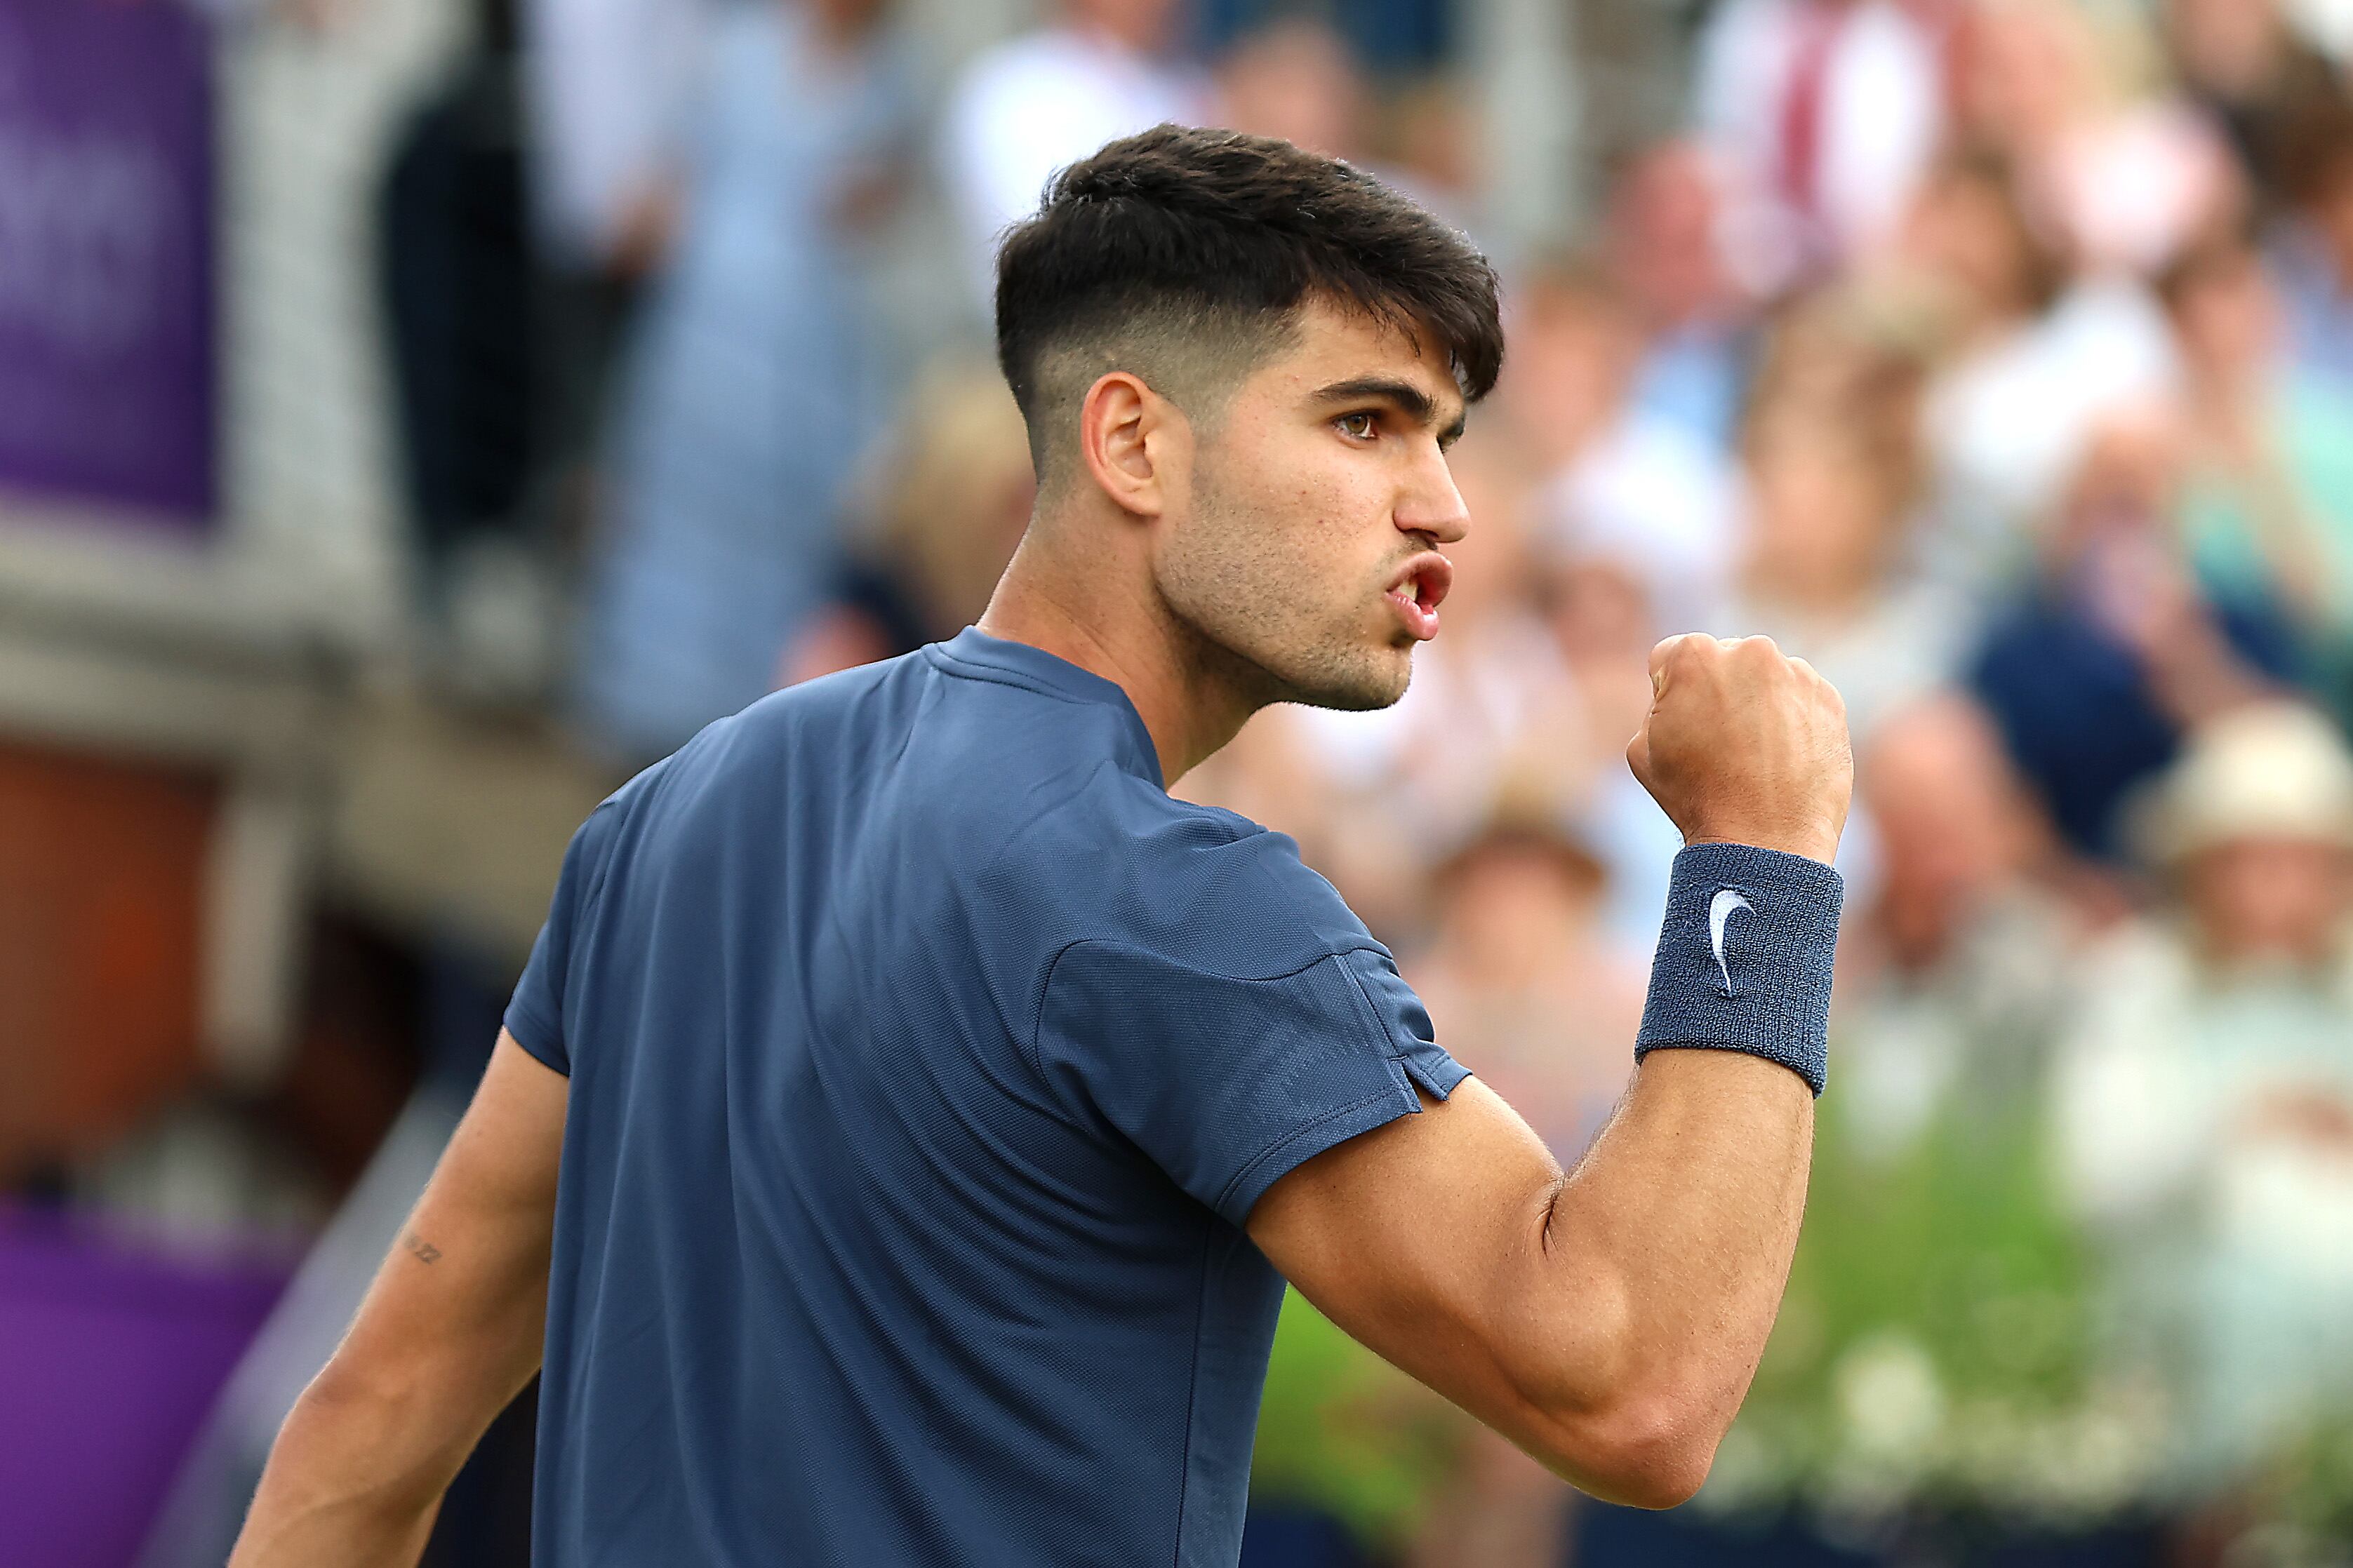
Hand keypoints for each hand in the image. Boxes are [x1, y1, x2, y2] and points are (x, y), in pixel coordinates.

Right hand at [1626, 634, 1851, 865]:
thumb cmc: (1696, 797)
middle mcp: (1749, 650)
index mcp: (1694, 655)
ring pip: (1765, 677)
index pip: (1670, 657)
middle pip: (1723, 659)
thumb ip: (1657, 704)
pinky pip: (1800, 698)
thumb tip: (1680, 695)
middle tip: (1719, 741)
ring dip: (1757, 703)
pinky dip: (1791, 720)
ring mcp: (1796, 672)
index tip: (1681, 724)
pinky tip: (1780, 759)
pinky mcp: (1829, 697)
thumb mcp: (1642, 748)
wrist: (1765, 838)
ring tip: (1754, 756)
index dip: (1668, 693)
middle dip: (1718, 690)